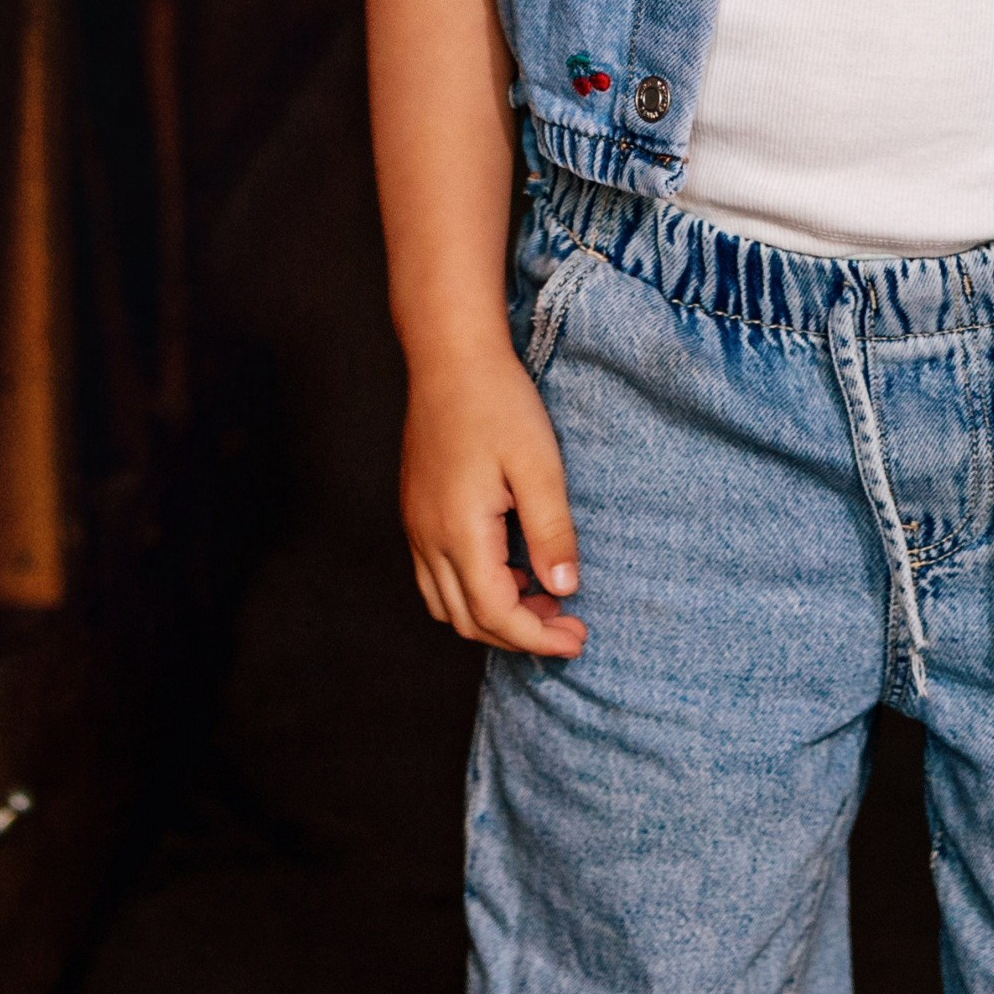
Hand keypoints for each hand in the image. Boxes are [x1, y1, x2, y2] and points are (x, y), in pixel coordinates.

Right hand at [400, 343, 586, 655]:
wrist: (449, 355)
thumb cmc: (497, 403)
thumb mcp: (539, 466)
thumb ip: (551, 533)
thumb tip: (564, 590)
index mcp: (459, 532)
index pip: (496, 614)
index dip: (539, 638)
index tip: (578, 637)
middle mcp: (428, 537)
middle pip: (467, 621)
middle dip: (519, 636)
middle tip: (566, 624)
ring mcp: (415, 524)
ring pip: (445, 604)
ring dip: (491, 616)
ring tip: (539, 598)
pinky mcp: (415, 509)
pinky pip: (435, 576)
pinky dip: (470, 590)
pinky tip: (507, 566)